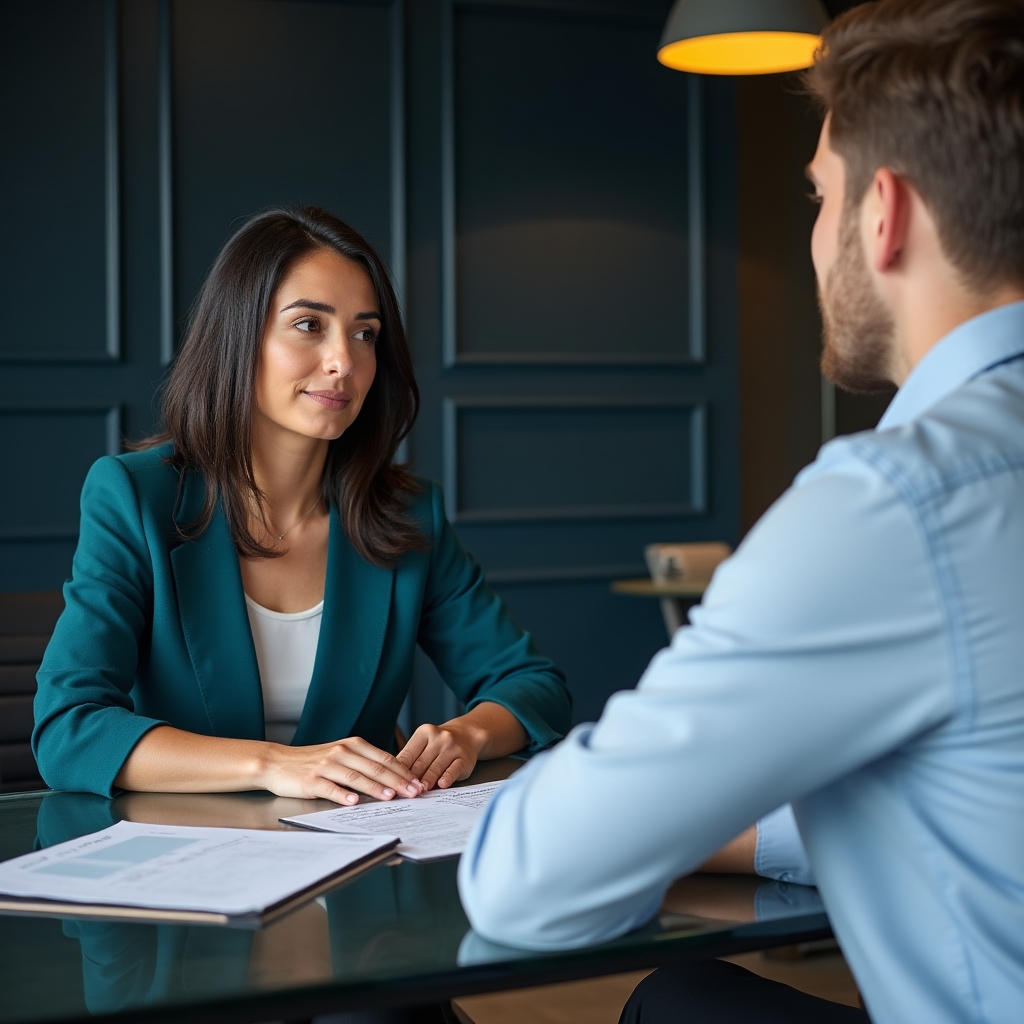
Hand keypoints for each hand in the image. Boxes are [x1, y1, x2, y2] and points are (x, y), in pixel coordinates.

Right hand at [259, 736, 425, 804]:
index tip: (418, 782)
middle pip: (375, 767)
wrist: (277, 762)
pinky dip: (343, 794)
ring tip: (390, 797)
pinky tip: (353, 802)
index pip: (384, 758)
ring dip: (375, 787)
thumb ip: (364, 763)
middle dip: (397, 781)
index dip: (403, 771)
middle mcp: (342, 752)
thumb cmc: (312, 761)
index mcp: (353, 745)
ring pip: (356, 776)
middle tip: (414, 792)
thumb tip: (393, 778)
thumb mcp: (341, 756)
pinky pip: (330, 787)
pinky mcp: (311, 780)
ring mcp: (326, 765)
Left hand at [396, 720, 485, 790]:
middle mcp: (439, 737)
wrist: (467, 735)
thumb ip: (412, 758)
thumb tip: (396, 780)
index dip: (399, 772)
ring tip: (419, 792)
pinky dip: (446, 778)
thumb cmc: (439, 744)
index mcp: (424, 732)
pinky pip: (453, 770)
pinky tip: (441, 785)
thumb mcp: (424, 743)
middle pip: (420, 763)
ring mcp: (453, 747)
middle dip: (411, 780)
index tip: (393, 785)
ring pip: (435, 768)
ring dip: (426, 781)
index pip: (408, 754)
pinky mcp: (464, 759)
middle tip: (404, 792)